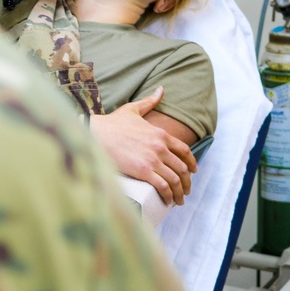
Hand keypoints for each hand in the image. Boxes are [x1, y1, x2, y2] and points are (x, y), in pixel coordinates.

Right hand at [89, 87, 197, 205]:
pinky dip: (168, 196)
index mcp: (160, 134)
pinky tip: (167, 200)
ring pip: (175, 180)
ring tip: (178, 200)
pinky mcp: (143, 171)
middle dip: (187, 182)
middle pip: (182, 168)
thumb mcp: (133, 109)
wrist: (96, 133)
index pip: (185, 151)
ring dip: (180, 192)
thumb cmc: (112, 123)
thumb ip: (149, 101)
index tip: (193, 172)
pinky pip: (163, 186)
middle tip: (186, 191)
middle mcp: (160, 147)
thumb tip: (161, 89)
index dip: (192, 163)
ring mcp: (153, 159)